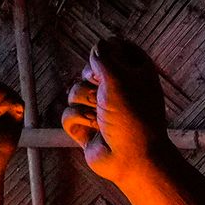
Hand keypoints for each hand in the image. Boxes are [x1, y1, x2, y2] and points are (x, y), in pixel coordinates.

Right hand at [60, 41, 170, 181]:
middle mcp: (118, 88)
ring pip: (75, 92)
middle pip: (89, 70)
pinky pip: (68, 114)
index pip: (116, 47)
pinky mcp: (86, 126)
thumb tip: (97, 46)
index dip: (106, 52)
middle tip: (103, 92)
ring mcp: (101, 108)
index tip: (109, 62)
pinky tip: (93, 131)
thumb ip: (104, 56)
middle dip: (91, 82)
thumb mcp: (119, 78)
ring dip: (84, 104)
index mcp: (135, 72)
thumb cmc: (132, 117)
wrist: (132, 158)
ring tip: (100, 116)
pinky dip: (78, 121)